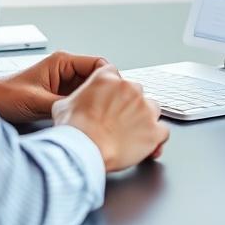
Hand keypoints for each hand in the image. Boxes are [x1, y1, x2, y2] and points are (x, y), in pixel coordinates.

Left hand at [0, 51, 107, 123]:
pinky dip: (83, 109)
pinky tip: (85, 120)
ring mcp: (64, 84)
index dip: (109, 78)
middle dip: (104, 93)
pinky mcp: (59, 96)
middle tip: (110, 110)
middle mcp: (66, 70)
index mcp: (62, 62)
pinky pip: (79, 101)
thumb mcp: (36, 101)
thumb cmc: (5, 94)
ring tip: (99, 117)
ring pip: (90, 91)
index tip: (114, 95)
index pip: (98, 64)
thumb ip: (62, 105)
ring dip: (93, 102)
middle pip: (97, 79)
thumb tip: (84, 114)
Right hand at [51, 64, 169, 171]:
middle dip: (129, 104)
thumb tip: (71, 106)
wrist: (84, 149)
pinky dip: (156, 139)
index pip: (114, 75)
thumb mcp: (62, 106)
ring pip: (152, 109)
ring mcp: (144, 108)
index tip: (110, 100)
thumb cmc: (73, 130)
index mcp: (107, 79)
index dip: (112, 90)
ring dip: (145, 119)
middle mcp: (129, 88)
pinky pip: (162, 132)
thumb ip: (73, 99)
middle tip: (118, 120)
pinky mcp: (154, 130)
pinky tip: (147, 145)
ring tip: (133, 133)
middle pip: (136, 91)